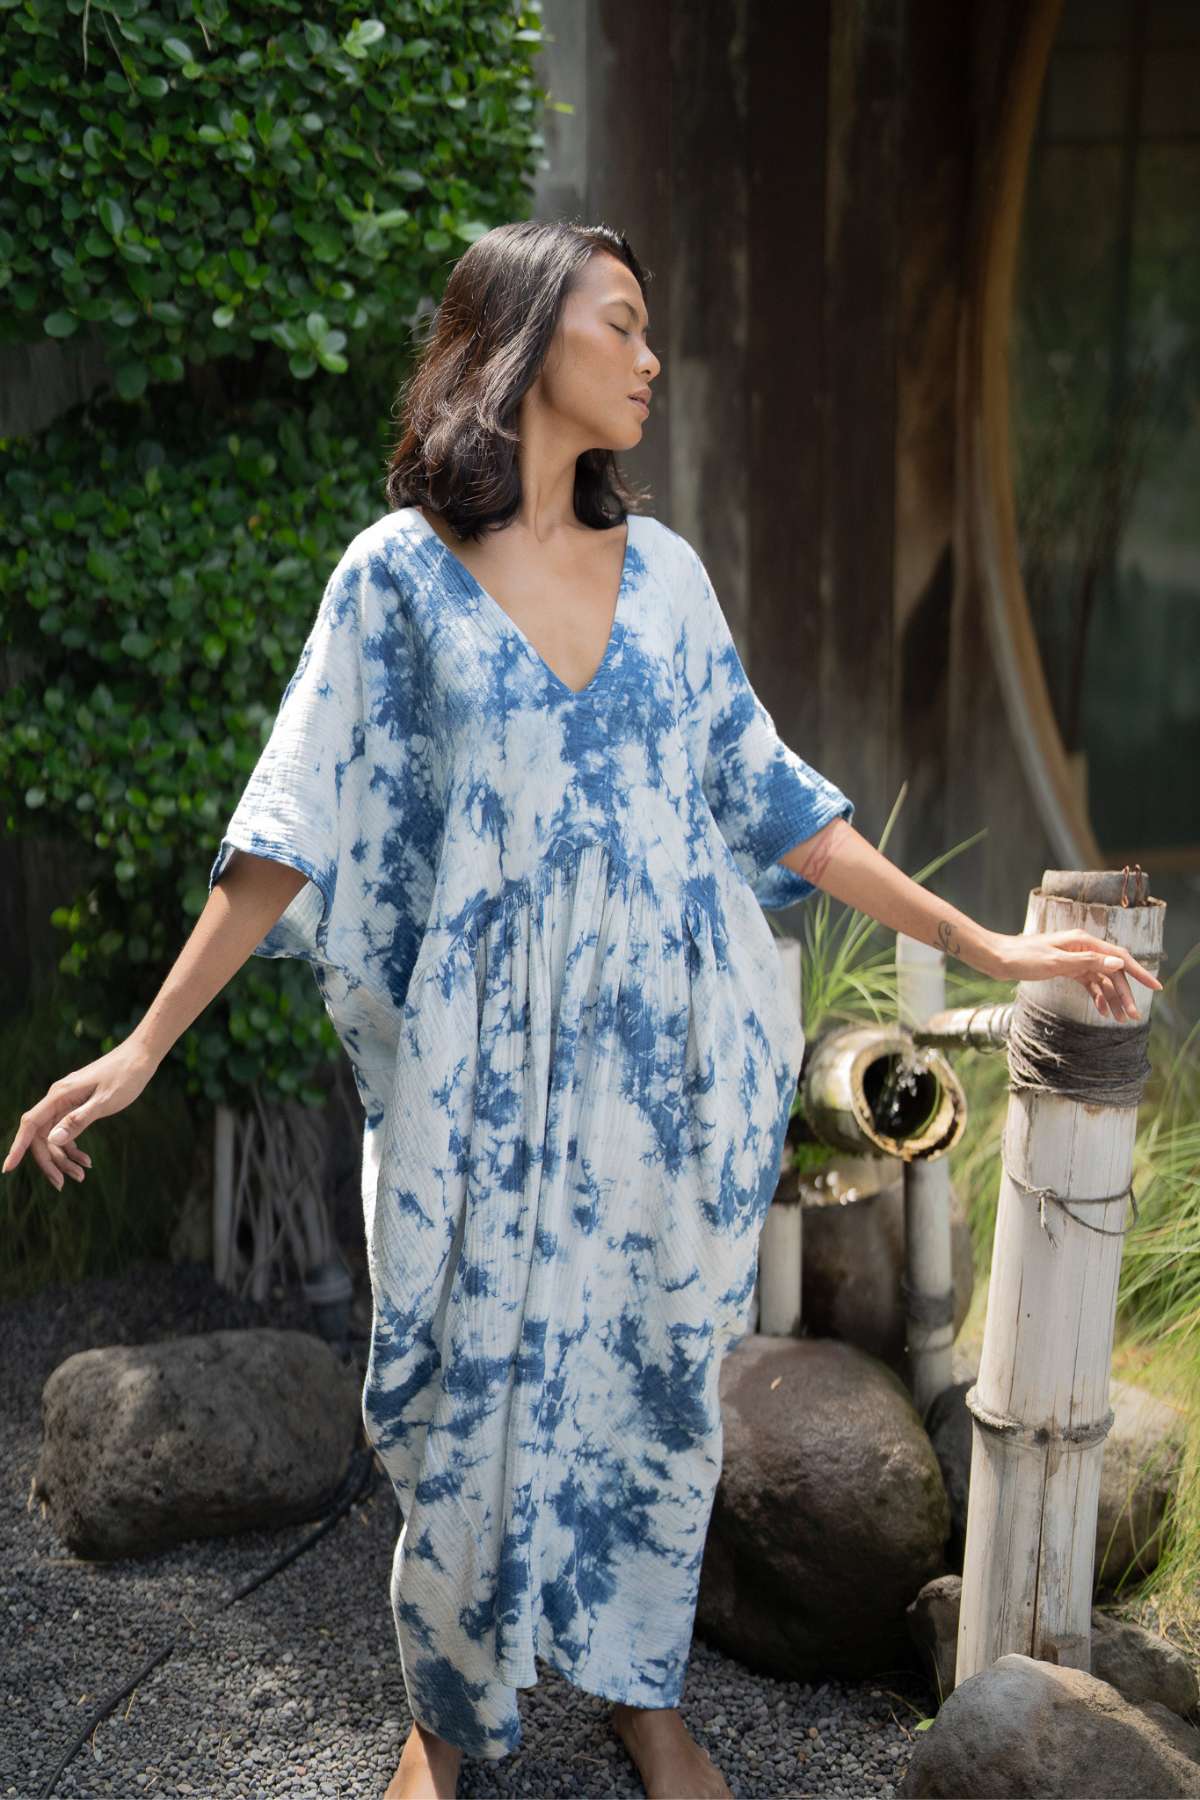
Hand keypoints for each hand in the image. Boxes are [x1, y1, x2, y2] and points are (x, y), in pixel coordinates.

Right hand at [1, 1039, 159, 1190]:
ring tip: (81, 1176)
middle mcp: (58, 1098)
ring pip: (54, 1136)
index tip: (8, 1168)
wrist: (141, 1056)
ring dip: (64, 1158)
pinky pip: (67, 1130)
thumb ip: (78, 1120)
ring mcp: (67, 1101)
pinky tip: (86, 1161)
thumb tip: (52, 1140)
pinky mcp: (78, 1104)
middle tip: (63, 1184)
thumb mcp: (105, 1101)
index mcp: (60, 1096)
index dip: (18, 1147)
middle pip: (41, 1136)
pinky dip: (73, 1147)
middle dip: (49, 1161)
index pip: (30, 1124)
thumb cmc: (126, 1076)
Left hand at [987, 930, 1161, 1020]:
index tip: (1156, 987)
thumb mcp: (1055, 962)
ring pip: (1101, 979)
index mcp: (1083, 941)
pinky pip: (1089, 983)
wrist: (997, 958)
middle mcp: (1082, 948)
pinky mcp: (1066, 968)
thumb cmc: (1022, 957)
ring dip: (1111, 998)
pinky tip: (1101, 1010)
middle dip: (1124, 994)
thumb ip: (1087, 963)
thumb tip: (1117, 962)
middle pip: (1113, 972)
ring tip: (1118, 1019)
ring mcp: (1075, 958)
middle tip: (1133, 1016)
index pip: (1119, 957)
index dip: (1139, 972)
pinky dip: (1096, 996)